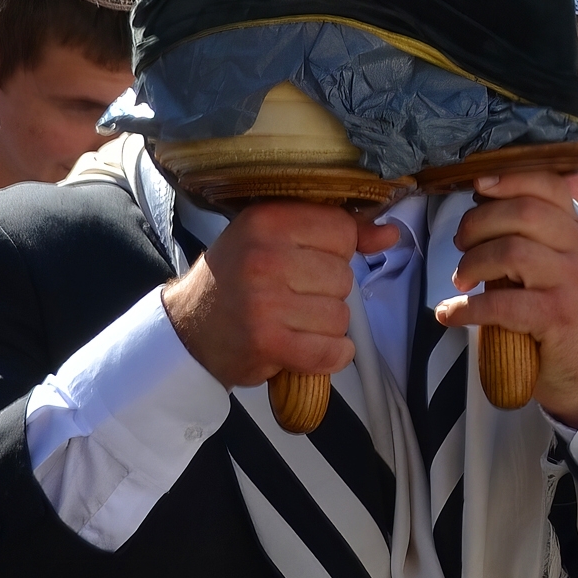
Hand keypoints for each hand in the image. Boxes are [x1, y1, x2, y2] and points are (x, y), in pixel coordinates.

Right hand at [164, 200, 400, 390]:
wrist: (187, 330)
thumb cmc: (238, 279)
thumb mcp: (276, 239)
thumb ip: (337, 232)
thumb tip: (390, 234)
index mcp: (267, 220)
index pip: (342, 230)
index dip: (334, 252)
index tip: (304, 262)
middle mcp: (264, 257)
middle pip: (344, 277)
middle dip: (326, 293)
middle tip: (288, 297)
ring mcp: (264, 301)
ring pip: (340, 316)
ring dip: (323, 327)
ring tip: (288, 322)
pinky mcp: (267, 342)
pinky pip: (332, 351)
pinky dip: (328, 356)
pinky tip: (303, 349)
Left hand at [436, 171, 577, 427]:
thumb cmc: (553, 313)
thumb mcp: (547, 266)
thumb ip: (523, 236)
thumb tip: (480, 201)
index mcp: (574, 231)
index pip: (548, 186)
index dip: (510, 179)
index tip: (476, 186)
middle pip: (523, 213)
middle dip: (477, 224)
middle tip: (460, 247)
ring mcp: (572, 282)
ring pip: (511, 251)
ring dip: (471, 265)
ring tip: (460, 282)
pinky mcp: (559, 316)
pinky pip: (503, 303)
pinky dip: (467, 308)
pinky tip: (452, 314)